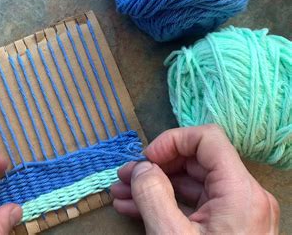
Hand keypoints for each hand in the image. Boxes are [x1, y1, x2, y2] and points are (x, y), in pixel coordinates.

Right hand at [111, 125, 279, 233]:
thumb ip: (152, 195)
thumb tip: (141, 169)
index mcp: (239, 192)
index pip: (206, 139)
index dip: (171, 141)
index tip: (145, 159)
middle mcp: (244, 196)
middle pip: (196, 161)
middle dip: (155, 166)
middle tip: (124, 177)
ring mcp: (237, 212)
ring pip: (191, 184)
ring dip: (154, 185)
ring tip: (121, 193)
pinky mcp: (227, 226)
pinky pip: (194, 204)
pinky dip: (165, 202)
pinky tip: (134, 208)